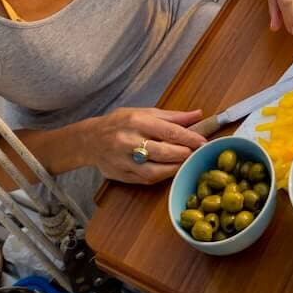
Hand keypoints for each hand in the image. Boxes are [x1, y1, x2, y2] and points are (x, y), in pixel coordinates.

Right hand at [88, 106, 207, 183]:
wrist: (89, 140)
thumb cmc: (119, 123)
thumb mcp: (143, 112)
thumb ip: (172, 116)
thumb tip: (198, 115)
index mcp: (137, 121)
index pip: (169, 131)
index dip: (189, 138)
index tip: (203, 142)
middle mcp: (129, 141)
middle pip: (164, 152)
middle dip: (183, 154)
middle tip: (195, 153)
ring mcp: (124, 161)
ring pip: (155, 171)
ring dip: (174, 168)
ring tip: (184, 163)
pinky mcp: (121, 175)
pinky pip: (146, 180)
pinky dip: (162, 176)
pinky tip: (169, 171)